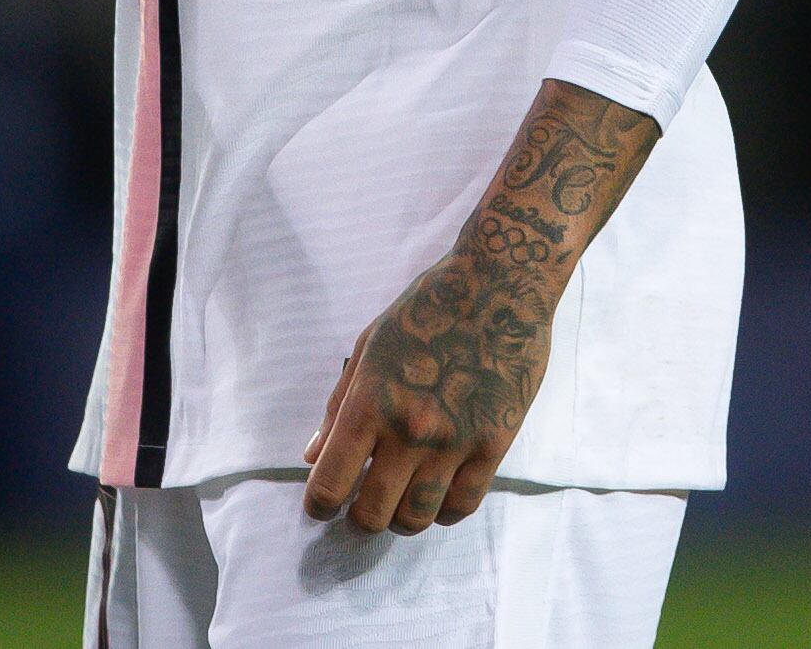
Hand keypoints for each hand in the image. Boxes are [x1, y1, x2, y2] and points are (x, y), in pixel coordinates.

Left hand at [301, 244, 552, 535]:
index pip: (332, 481)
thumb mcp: (368, 347)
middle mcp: (409, 429)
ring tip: (396, 508)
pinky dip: (443, 513)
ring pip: (418, 518)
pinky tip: (435, 499)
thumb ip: (338, 406)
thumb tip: (313, 455)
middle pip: (373, 512)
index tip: (320, 506)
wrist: (497, 288)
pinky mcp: (494, 446)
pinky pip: (463, 505)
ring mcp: (454, 442)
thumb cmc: (425, 311)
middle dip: (358, 520)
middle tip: (358, 509)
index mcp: (370, 402)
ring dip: (400, 522)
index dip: (318, 505)